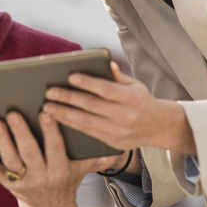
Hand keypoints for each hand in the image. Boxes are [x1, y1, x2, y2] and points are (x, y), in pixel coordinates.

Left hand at [0, 111, 120, 206]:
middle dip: (21, 133)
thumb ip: (98, 158)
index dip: (51, 131)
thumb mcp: (84, 171)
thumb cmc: (67, 182)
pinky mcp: (8, 184)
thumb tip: (118, 148)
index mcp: (60, 169)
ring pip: (11, 160)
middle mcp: (41, 175)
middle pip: (29, 152)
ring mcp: (23, 181)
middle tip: (13, 113)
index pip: (56, 148)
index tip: (47, 112)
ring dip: (2, 141)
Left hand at [43, 61, 196, 154]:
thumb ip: (118, 76)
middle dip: (68, 99)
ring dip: (64, 114)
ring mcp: (118, 131)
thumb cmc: (142, 101)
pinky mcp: (112, 143)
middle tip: (50, 92)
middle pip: (91, 106)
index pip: (106, 89)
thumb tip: (106, 63)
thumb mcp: (135, 85)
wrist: (158, 127)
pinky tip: (59, 119)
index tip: (70, 76)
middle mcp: (125, 116)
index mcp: (131, 98)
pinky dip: (71, 126)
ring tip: (47, 107)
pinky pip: (88, 133)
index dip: (88, 83)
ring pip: (86, 122)